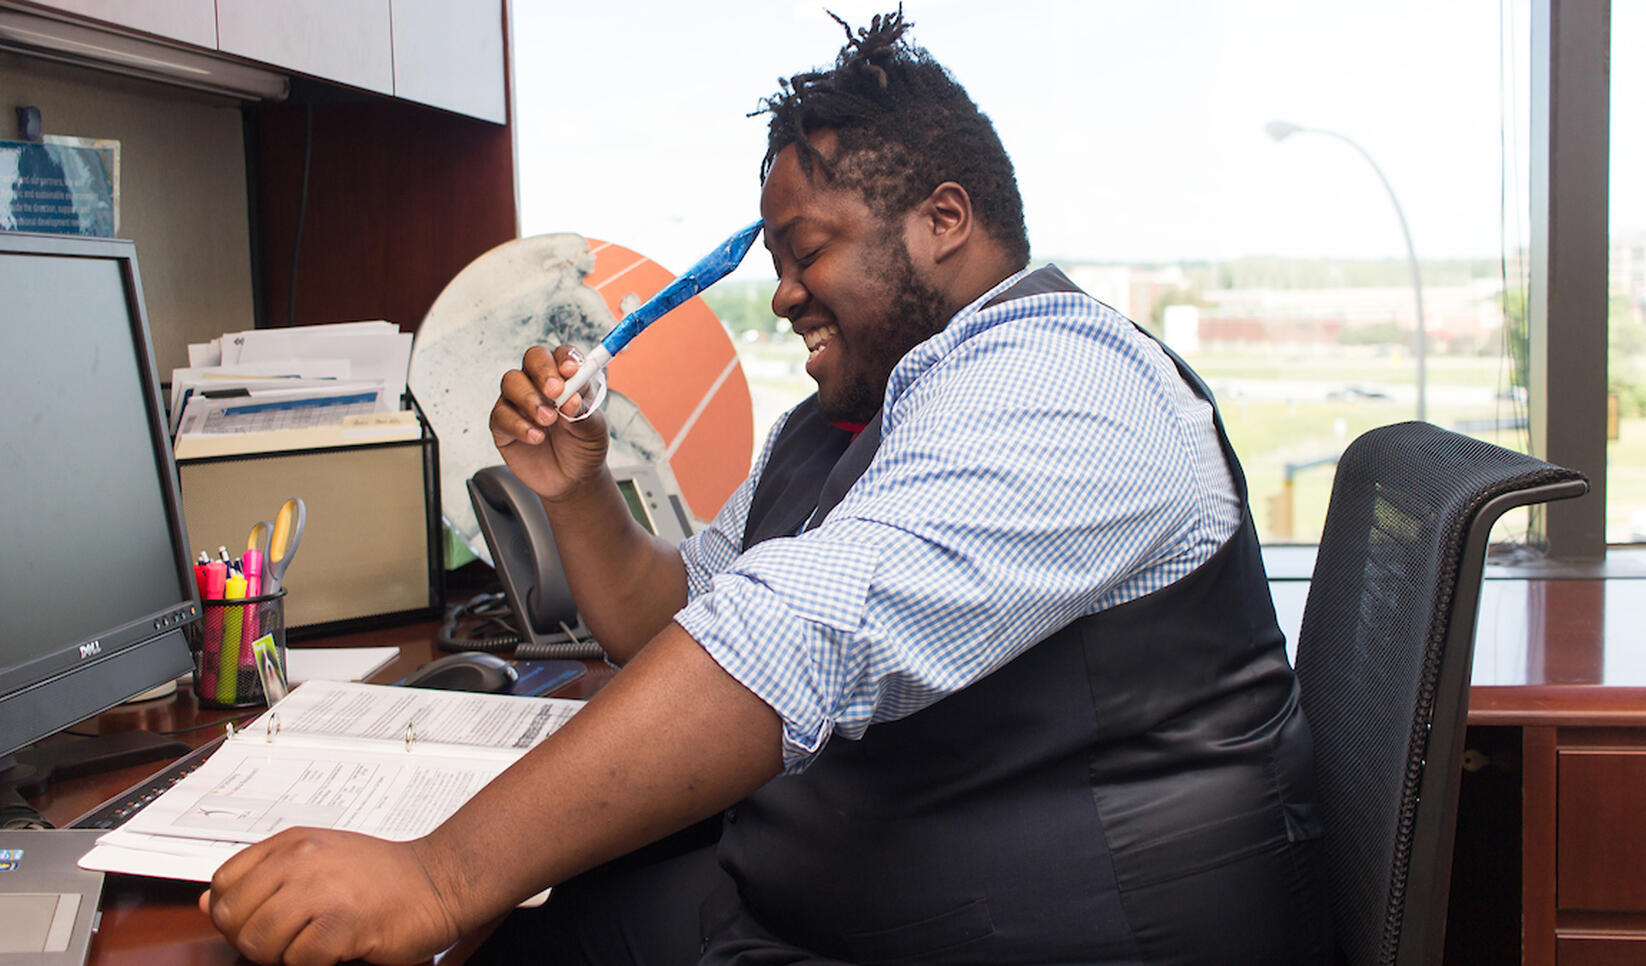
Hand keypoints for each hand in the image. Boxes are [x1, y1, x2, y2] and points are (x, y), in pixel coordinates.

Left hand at [200, 829, 461, 965]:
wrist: (439, 882)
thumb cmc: (382, 877)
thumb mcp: (318, 861)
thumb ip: (263, 877)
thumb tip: (208, 902)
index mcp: (291, 843)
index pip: (224, 883)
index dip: (235, 913)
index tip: (263, 921)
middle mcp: (301, 860)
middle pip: (235, 919)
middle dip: (257, 940)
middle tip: (294, 939)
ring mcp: (321, 890)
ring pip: (259, 942)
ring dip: (283, 956)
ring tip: (315, 943)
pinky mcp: (341, 923)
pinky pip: (298, 960)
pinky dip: (314, 964)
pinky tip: (339, 946)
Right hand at [489, 345, 609, 499]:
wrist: (573, 479)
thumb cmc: (584, 447)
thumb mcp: (594, 430)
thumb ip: (584, 413)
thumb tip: (572, 399)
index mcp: (567, 378)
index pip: (561, 354)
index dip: (564, 358)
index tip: (571, 371)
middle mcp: (540, 384)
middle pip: (532, 359)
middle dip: (543, 372)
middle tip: (555, 392)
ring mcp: (519, 401)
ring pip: (511, 382)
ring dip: (530, 399)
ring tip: (548, 421)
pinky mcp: (503, 424)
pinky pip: (501, 415)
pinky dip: (519, 425)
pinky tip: (536, 438)